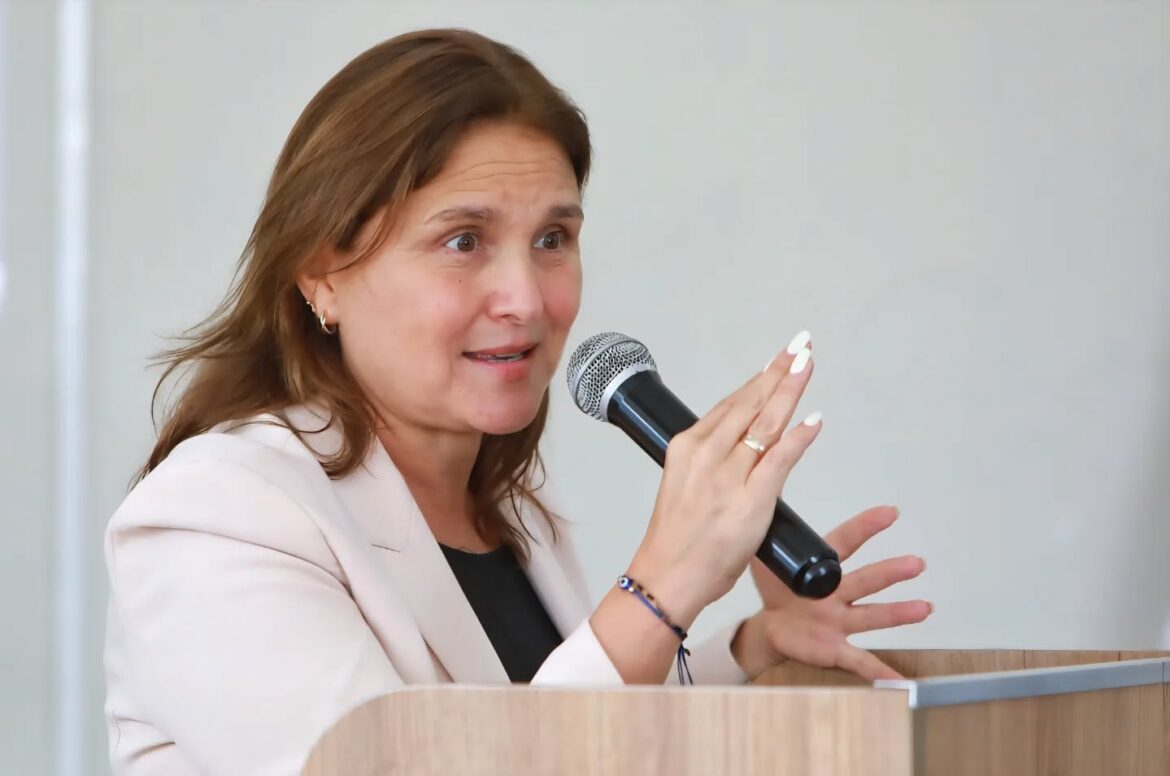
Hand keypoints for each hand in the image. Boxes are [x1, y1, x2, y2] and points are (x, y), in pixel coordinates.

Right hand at [628, 331, 821, 627]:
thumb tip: (746, 445)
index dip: (759, 379)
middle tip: (801, 346)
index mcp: (688, 447)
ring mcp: (729, 476)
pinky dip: (798, 438)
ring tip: (807, 364)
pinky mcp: (750, 501)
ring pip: (766, 423)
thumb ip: (715, 461)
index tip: (779, 359)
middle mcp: (706, 454)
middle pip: (751, 404)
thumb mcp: (687, 485)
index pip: (731, 404)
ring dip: (790, 390)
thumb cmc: (678, 538)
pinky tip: (813, 420)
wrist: (667, 577)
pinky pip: (779, 460)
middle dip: (779, 372)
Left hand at [733, 505, 931, 680]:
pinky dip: (880, 671)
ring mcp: (840, 622)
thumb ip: (767, 531)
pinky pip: (860, 660)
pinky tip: (900, 681)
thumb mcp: (766, 559)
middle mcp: (838, 594)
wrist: (770, 627)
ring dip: (898, 613)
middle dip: (891, 572)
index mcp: (823, 569)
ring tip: (925, 608)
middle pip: (867, 580)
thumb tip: (762, 494)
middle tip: (916, 563)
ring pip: (872, 615)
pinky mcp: (835, 647)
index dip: (866, 527)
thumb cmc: (776, 589)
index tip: (890, 513)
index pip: (846, 542)